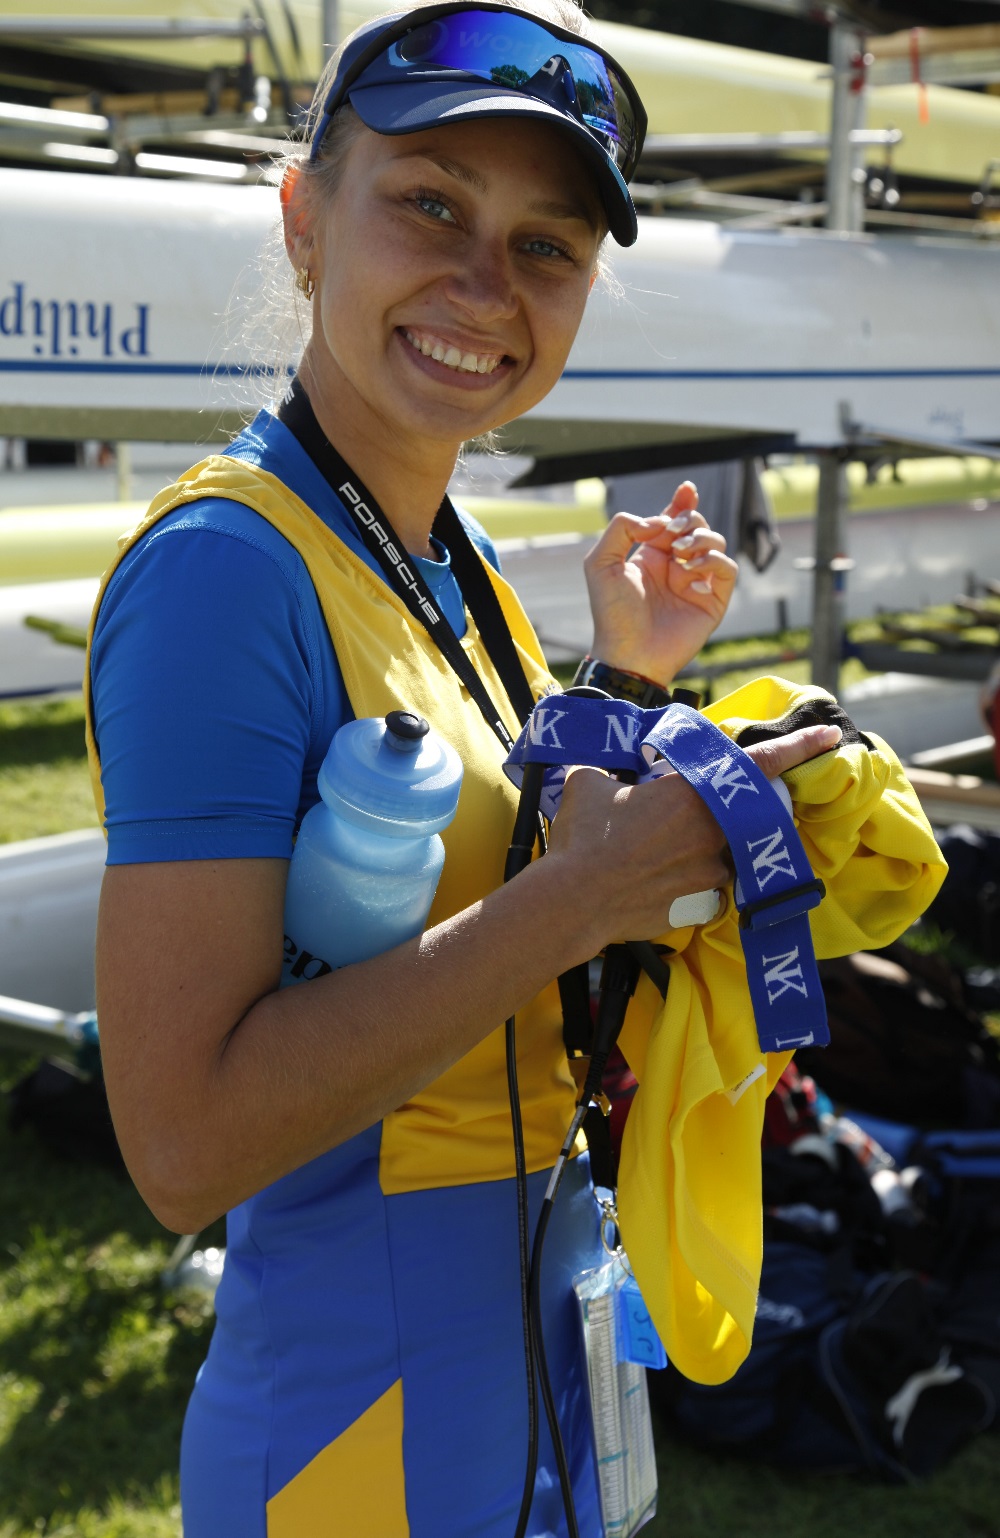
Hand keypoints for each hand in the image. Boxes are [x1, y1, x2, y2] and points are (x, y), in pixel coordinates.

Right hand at [548, 723, 840, 946]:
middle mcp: (714, 833)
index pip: (760, 763)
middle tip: (698, 814)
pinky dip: (693, 885)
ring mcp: (712, 873)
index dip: (799, 747)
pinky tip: (658, 885)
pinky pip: (710, 891)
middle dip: (739, 809)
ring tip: (659, 856)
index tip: (829, 736)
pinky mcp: (702, 906)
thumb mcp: (587, 784)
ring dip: (706, 850)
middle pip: (749, 813)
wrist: (573, 901)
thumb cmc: (582, 837)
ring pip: (727, 854)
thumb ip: (606, 771)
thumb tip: (598, 768)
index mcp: (693, 794)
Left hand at [584, 481, 737, 684]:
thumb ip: (621, 528)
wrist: (629, 652)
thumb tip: (657, 520)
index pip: (673, 520)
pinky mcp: (713, 600)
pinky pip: (727, 568)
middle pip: (697, 525)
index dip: (682, 502)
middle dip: (688, 520)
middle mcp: (676, 566)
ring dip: (701, 538)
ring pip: (716, 541)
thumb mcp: (601, 563)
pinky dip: (714, 562)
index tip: (687, 489)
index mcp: (652, 555)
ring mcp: (697, 582)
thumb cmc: (612, 612)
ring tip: (681, 554)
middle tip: (672, 535)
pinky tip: (692, 575)